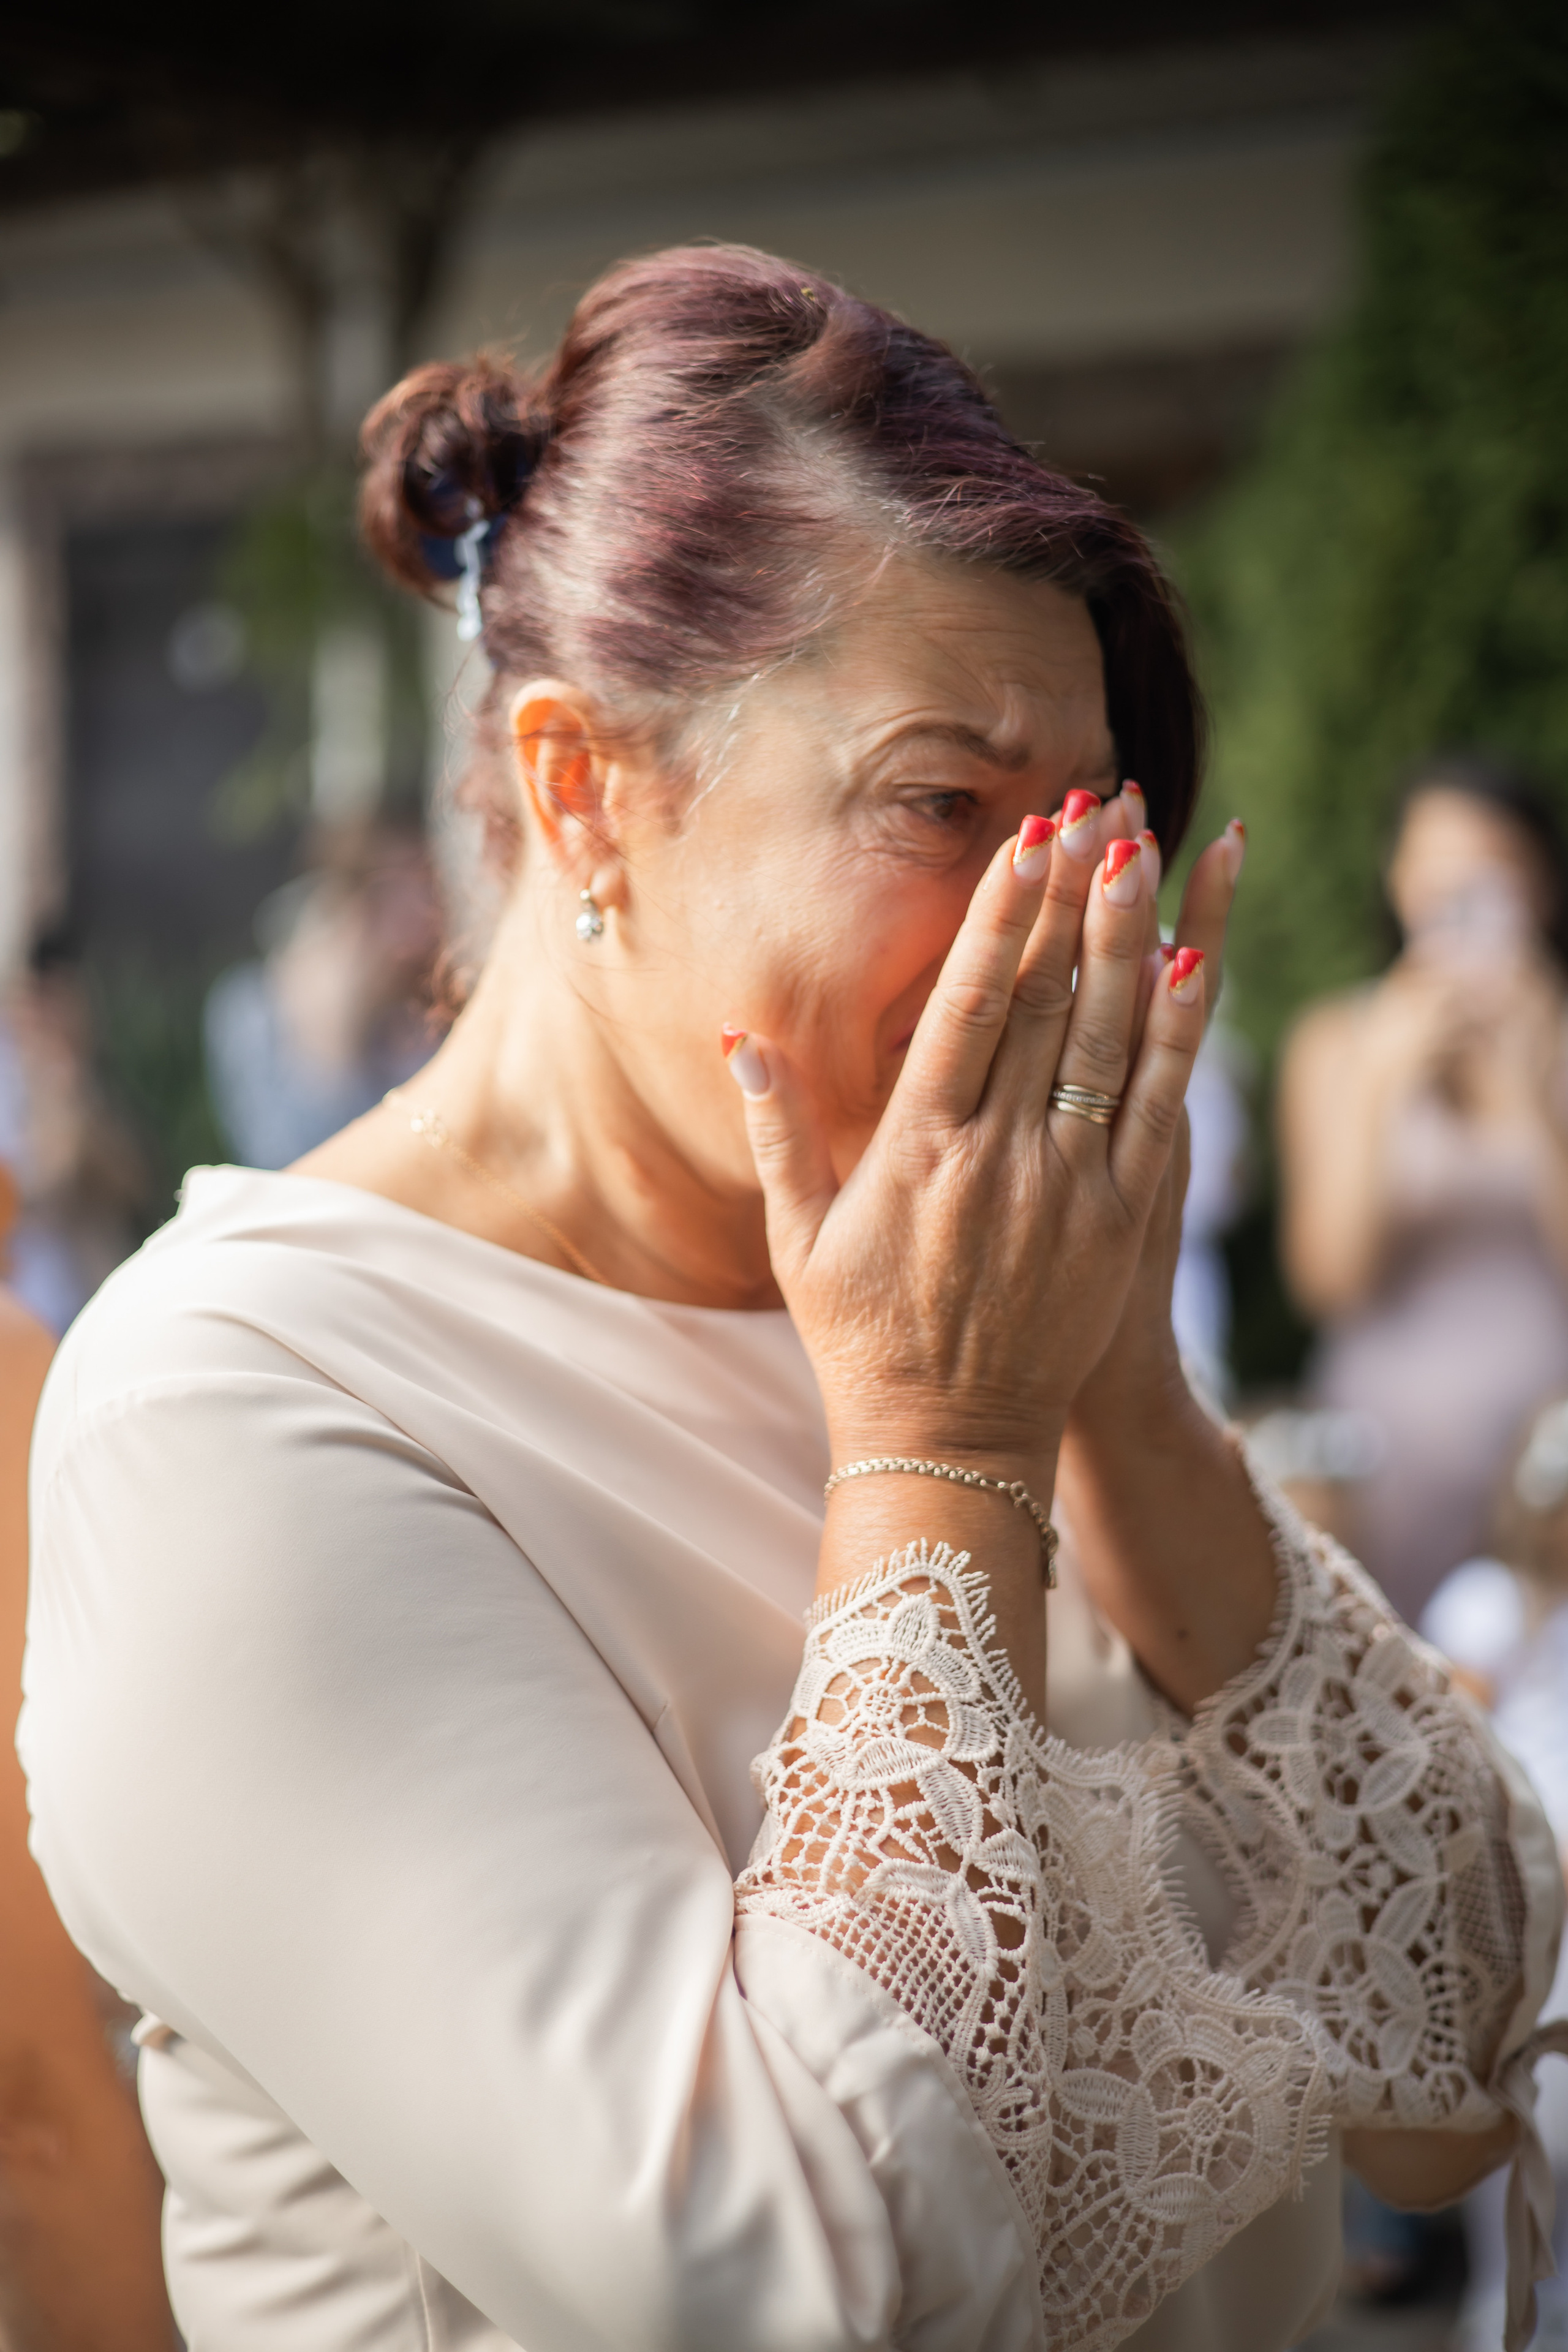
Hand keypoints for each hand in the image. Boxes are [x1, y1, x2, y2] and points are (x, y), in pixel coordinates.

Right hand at [729, 801, 1207, 1505]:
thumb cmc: (861, 1338)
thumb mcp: (797, 1237)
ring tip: (1144, 846)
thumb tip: (742, 1037)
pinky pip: (1156, 1108)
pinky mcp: (1120, 1219)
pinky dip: (1176, 1034)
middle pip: (1045, 1000)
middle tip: (1095, 803)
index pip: (966, 1006)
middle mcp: (998, 1154)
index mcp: (916, 1148)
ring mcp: (1068, 1185)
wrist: (949, 1441)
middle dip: (1070, 893)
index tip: (1021, 842)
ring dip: (1127, 935)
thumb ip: (777, 1130)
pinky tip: (1191, 961)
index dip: (999, 917)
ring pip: (1108, 1037)